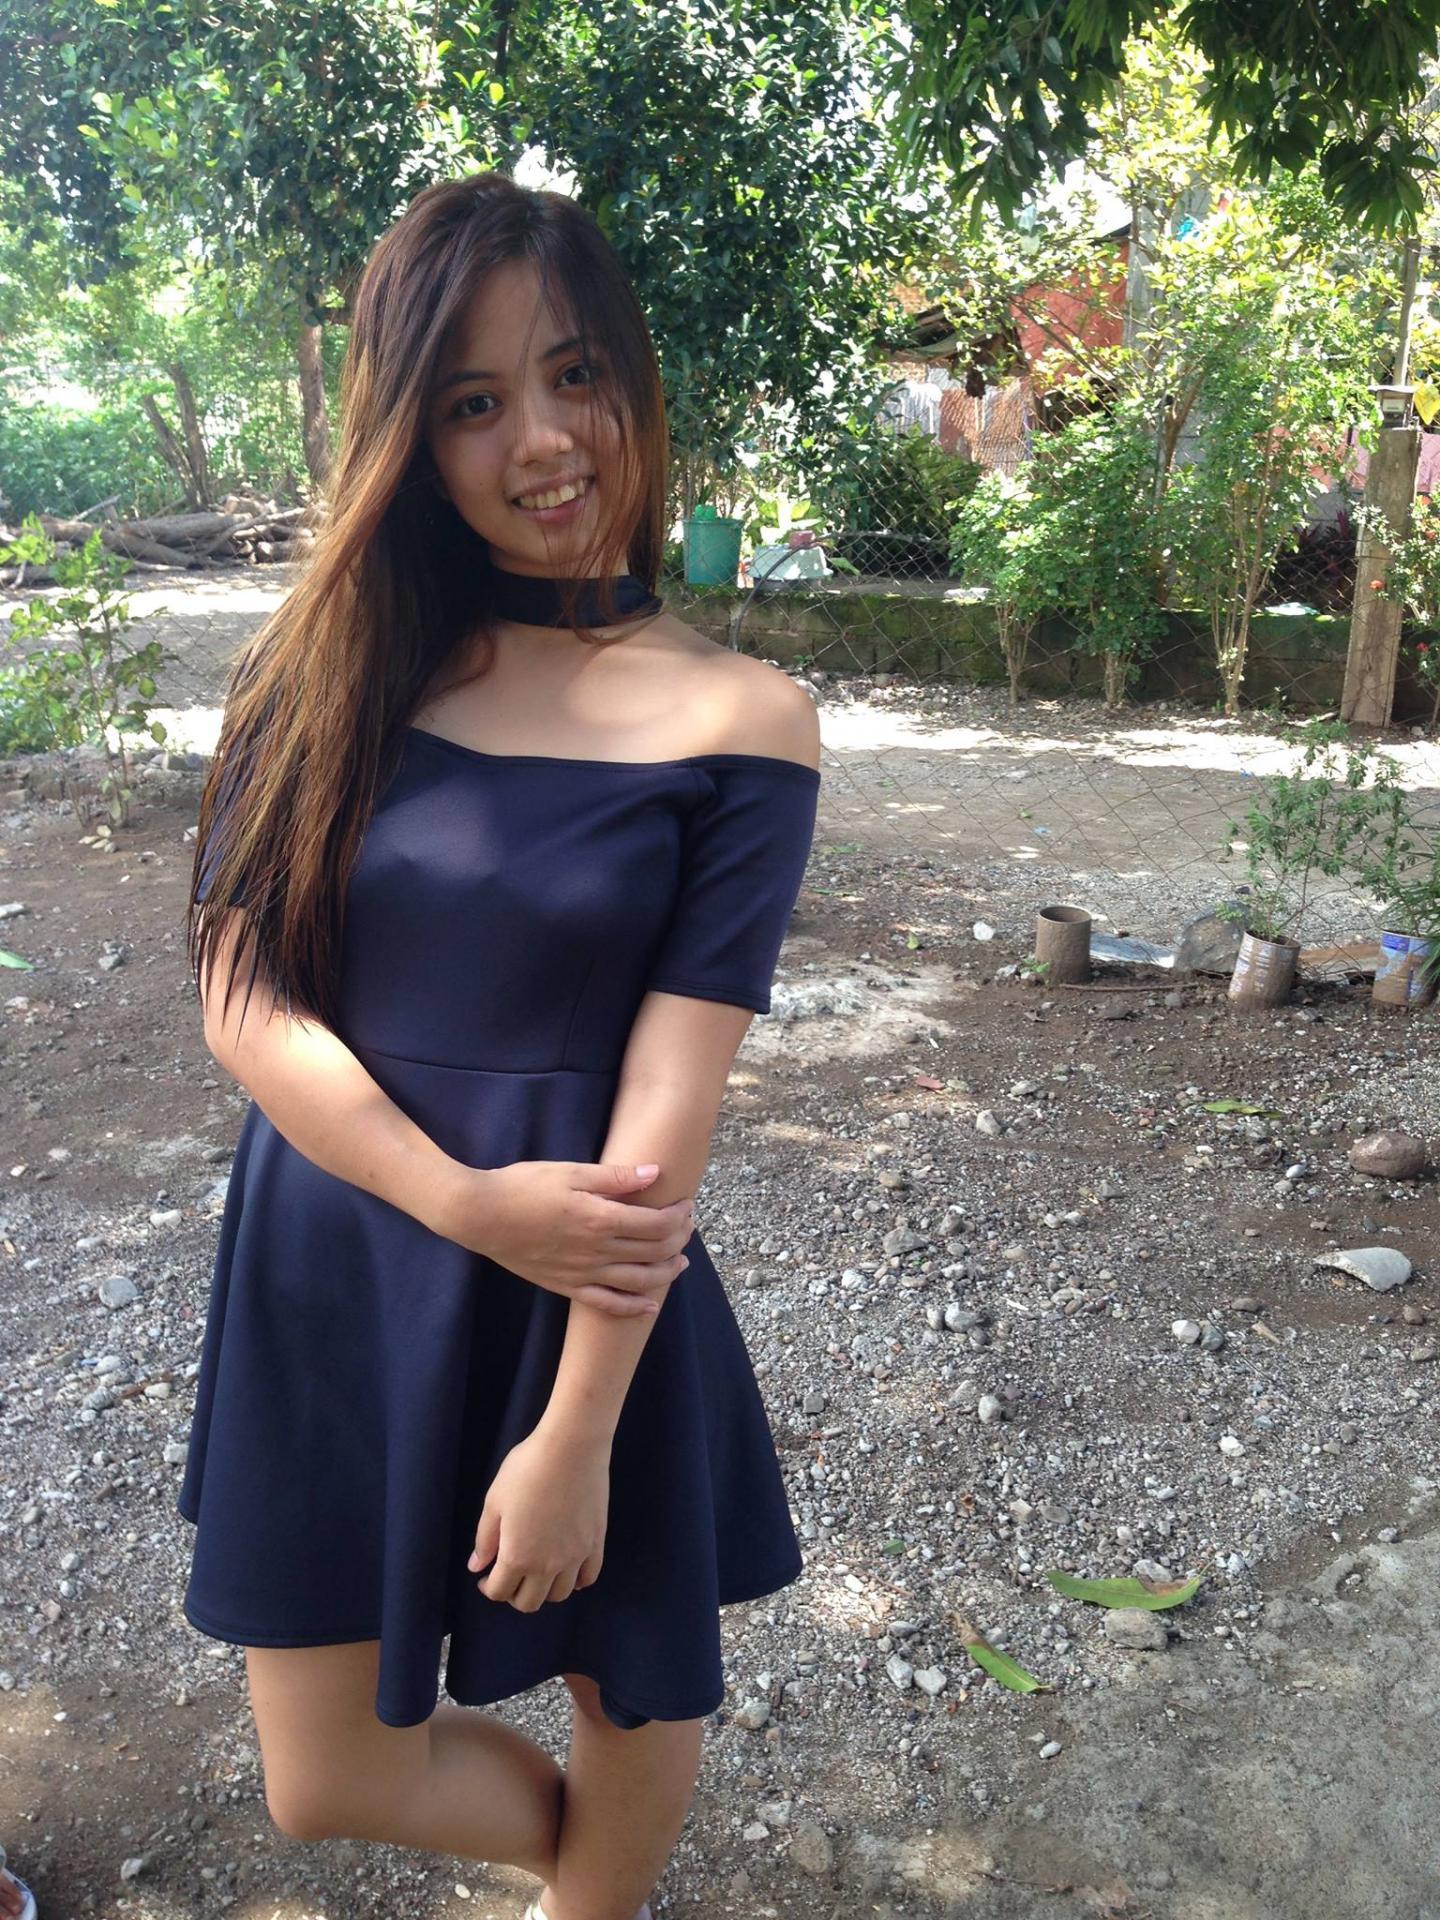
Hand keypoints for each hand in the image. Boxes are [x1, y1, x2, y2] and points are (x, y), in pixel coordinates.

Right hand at [444, 1160, 693, 1316]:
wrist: (480, 1216)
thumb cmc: (523, 1186)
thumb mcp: (570, 1172)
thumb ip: (615, 1177)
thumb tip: (655, 1172)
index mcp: (600, 1218)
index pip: (656, 1224)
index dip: (678, 1216)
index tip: (686, 1205)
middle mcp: (596, 1251)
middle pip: (653, 1252)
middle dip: (678, 1240)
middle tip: (688, 1227)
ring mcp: (582, 1273)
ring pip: (637, 1281)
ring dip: (665, 1272)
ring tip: (680, 1262)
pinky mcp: (566, 1286)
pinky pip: (607, 1304)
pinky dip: (633, 1307)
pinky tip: (650, 1305)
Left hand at [468, 1423, 608, 1609]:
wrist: (571, 1448)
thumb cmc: (527, 1469)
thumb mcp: (495, 1501)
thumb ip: (485, 1539)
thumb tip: (477, 1566)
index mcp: (517, 1556)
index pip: (500, 1592)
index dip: (488, 1588)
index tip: (485, 1577)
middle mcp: (548, 1565)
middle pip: (530, 1602)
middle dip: (514, 1595)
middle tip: (510, 1576)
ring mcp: (575, 1556)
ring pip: (560, 1595)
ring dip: (545, 1590)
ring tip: (538, 1572)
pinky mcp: (596, 1543)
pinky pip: (589, 1577)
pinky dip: (577, 1581)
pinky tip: (568, 1569)